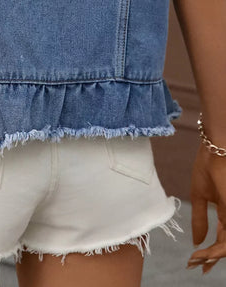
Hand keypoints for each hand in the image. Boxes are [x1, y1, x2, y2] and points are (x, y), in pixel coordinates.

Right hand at [186, 143, 225, 274]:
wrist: (215, 150)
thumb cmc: (207, 167)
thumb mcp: (199, 196)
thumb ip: (199, 219)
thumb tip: (196, 241)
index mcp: (225, 212)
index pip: (222, 239)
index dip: (209, 253)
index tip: (194, 262)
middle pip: (225, 246)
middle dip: (210, 258)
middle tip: (194, 266)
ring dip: (212, 256)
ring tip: (196, 260)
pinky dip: (217, 249)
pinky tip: (204, 252)